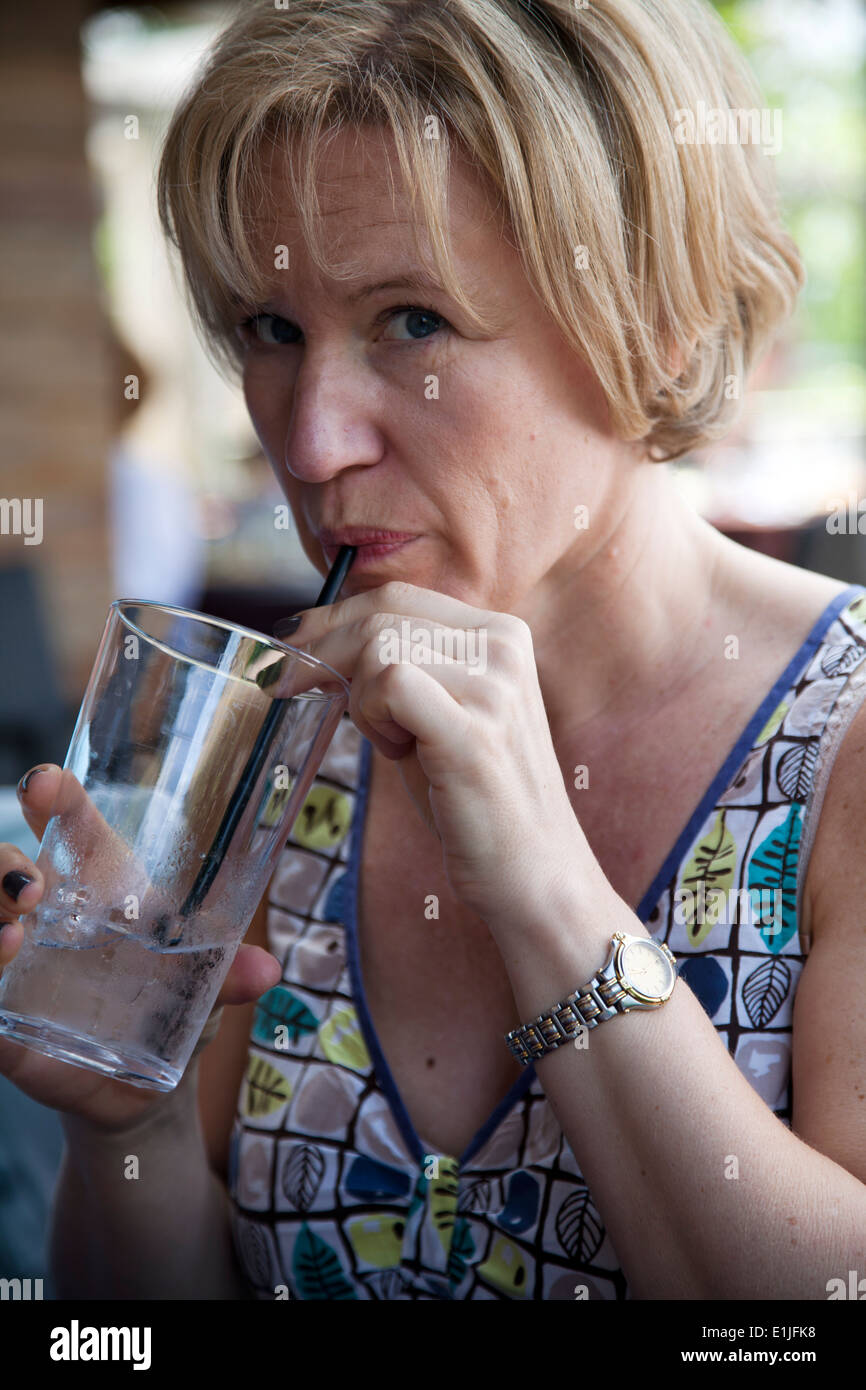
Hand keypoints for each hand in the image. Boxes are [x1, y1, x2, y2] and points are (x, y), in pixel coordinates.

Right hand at [0, 764, 280, 1130]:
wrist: (141, 1089)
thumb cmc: (168, 1011)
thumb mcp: (203, 988)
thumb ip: (229, 977)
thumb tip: (267, 972)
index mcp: (100, 887)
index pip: (70, 825)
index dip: (54, 796)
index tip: (45, 784)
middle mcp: (49, 914)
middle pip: (5, 862)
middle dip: (3, 861)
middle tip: (33, 887)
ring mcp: (19, 960)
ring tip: (12, 936)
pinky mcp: (5, 1016)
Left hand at [277, 581, 589, 930]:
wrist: (531, 869)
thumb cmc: (475, 797)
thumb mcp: (442, 711)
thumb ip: (403, 667)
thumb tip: (318, 638)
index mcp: (502, 633)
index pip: (397, 597)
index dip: (334, 618)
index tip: (291, 645)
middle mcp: (504, 647)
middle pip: (381, 614)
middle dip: (320, 649)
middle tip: (283, 684)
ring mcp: (493, 685)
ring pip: (379, 650)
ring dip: (361, 701)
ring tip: (393, 744)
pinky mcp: (473, 730)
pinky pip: (388, 684)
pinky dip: (373, 717)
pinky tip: (399, 752)